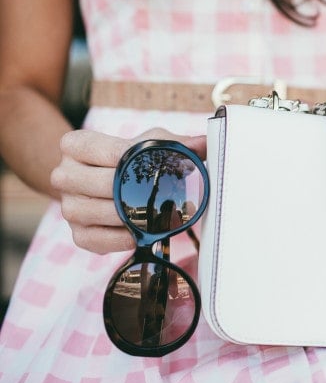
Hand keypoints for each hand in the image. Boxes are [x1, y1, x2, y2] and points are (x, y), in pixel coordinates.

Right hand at [50, 128, 205, 253]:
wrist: (108, 182)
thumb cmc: (132, 159)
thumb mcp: (151, 142)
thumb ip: (176, 142)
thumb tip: (203, 144)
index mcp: (77, 146)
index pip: (99, 149)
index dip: (128, 157)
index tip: (155, 164)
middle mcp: (64, 174)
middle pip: (96, 184)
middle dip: (130, 190)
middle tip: (159, 195)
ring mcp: (68, 206)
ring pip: (90, 213)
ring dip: (125, 217)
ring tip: (152, 216)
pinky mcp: (77, 233)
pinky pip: (93, 240)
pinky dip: (117, 240)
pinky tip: (137, 234)